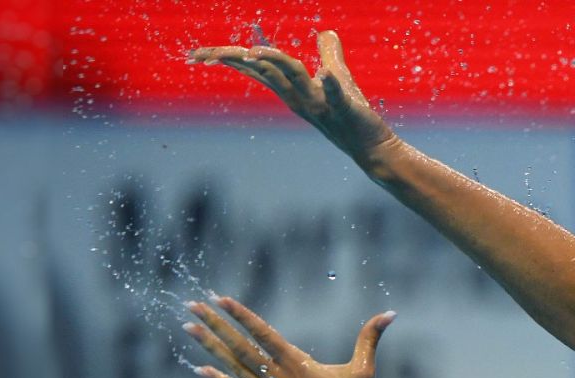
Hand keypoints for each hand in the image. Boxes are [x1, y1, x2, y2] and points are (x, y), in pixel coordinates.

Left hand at [183, 295, 394, 377]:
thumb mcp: (364, 372)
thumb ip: (371, 339)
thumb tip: (391, 313)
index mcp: (296, 365)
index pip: (262, 333)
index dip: (240, 315)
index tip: (219, 298)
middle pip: (239, 346)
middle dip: (214, 324)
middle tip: (191, 306)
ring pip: (232, 365)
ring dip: (209, 345)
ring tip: (188, 327)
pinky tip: (199, 369)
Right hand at [191, 31, 397, 168]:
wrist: (374, 148)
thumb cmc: (353, 116)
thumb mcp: (339, 79)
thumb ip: (330, 55)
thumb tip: (327, 32)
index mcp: (294, 90)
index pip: (257, 70)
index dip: (230, 59)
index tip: (200, 54)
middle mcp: (300, 99)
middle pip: (264, 72)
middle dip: (236, 60)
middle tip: (204, 54)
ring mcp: (322, 106)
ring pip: (292, 80)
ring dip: (274, 64)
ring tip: (255, 51)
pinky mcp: (345, 111)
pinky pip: (335, 96)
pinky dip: (330, 85)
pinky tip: (324, 73)